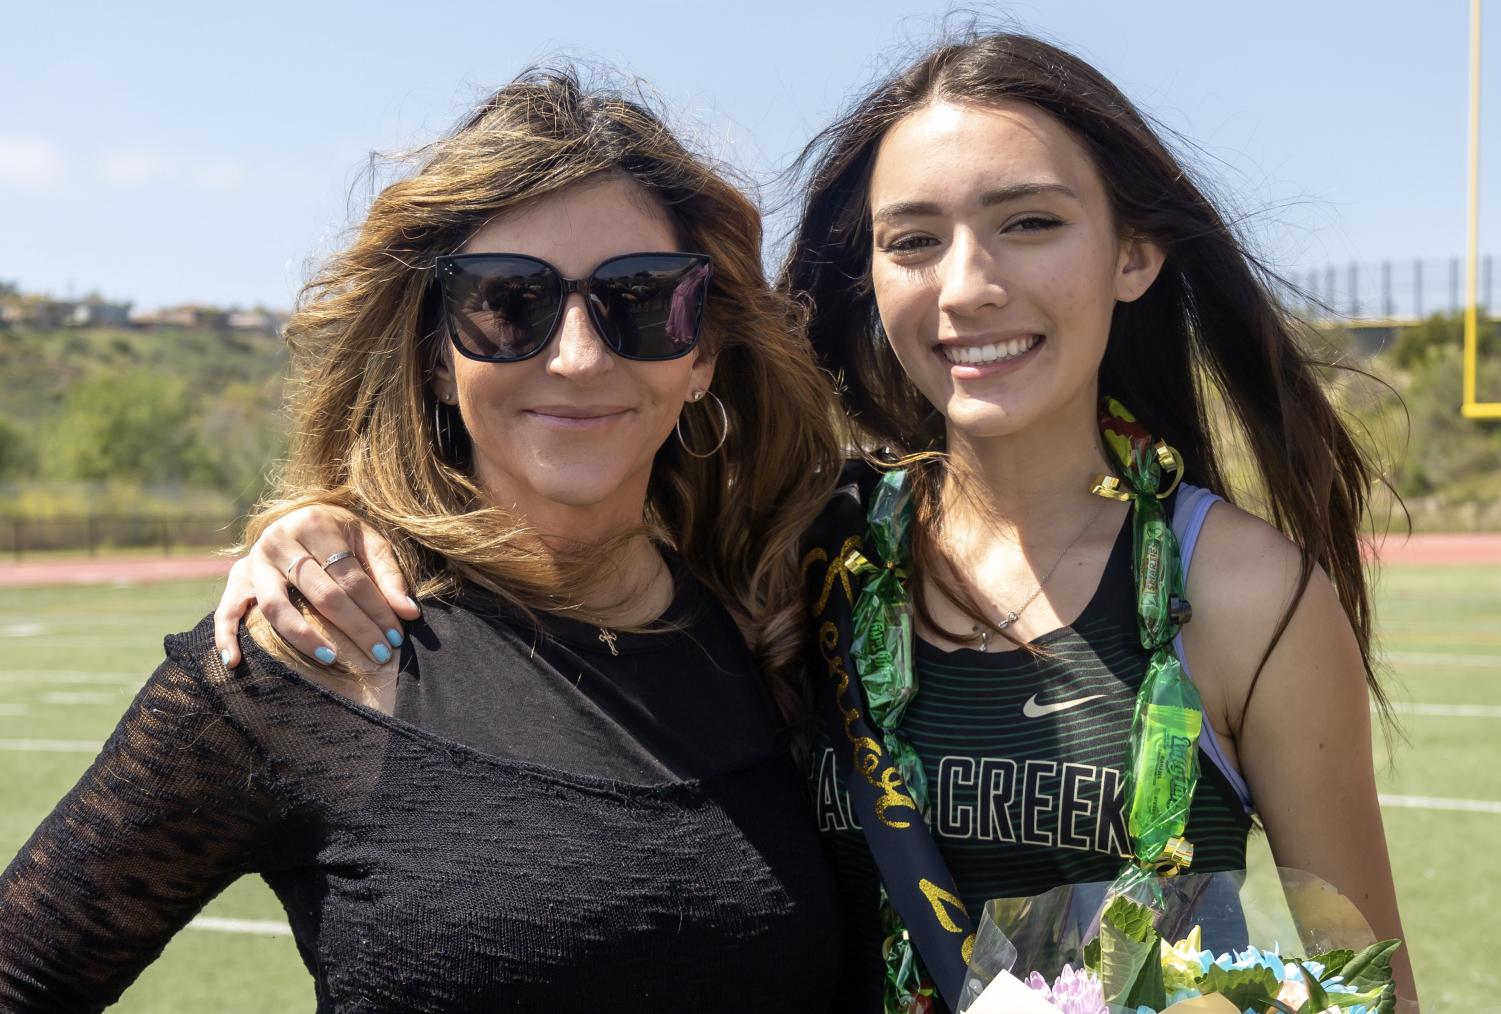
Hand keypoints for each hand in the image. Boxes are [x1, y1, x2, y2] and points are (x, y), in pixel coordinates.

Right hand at [214, 505, 420, 667]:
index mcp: (316, 525)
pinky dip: (226, 637)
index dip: (376, 610)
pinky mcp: (236, 579)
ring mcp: (255, 561)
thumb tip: (410, 614)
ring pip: (277, 606)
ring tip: (331, 659)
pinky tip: (236, 662)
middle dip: (355, 628)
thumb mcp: (368, 542)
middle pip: (321, 593)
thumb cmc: (340, 535)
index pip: (351, 577)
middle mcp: (280, 540)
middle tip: (378, 655)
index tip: (395, 638)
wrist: (298, 516)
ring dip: (303, 637)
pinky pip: (226, 610)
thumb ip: (389, 576)